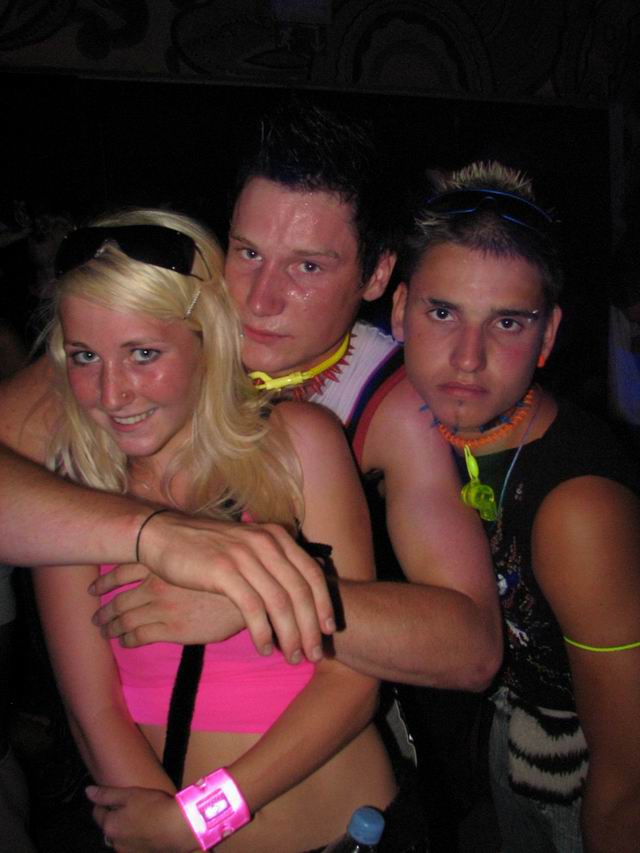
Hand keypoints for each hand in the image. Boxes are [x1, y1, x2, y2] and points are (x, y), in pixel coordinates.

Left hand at [87, 784, 195, 852]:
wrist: (178, 829)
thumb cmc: (153, 807)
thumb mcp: (130, 794)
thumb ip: (107, 793)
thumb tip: (87, 791)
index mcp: (110, 826)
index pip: (97, 813)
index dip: (101, 802)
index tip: (109, 796)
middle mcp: (115, 843)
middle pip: (109, 827)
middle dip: (113, 818)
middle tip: (126, 806)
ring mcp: (129, 852)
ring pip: (121, 838)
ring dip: (125, 829)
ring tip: (138, 818)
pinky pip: (133, 845)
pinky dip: (136, 837)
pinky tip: (147, 830)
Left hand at [92, 566, 244, 646]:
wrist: (250, 595)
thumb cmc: (232, 575)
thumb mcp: (203, 559)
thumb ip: (184, 560)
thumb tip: (176, 560)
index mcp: (163, 564)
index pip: (122, 571)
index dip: (105, 580)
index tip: (94, 587)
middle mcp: (156, 583)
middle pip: (120, 598)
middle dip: (104, 609)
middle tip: (96, 617)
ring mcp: (162, 606)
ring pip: (124, 618)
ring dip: (111, 627)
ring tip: (104, 631)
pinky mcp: (171, 628)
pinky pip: (139, 636)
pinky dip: (127, 640)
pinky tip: (125, 642)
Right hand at [93, 513, 333, 663]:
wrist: (162, 535)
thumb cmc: (205, 547)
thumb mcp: (246, 545)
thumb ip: (271, 562)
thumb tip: (296, 593)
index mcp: (276, 536)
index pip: (312, 573)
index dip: (324, 604)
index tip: (329, 630)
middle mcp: (266, 542)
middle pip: (300, 591)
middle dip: (311, 627)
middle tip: (315, 654)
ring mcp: (245, 556)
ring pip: (280, 602)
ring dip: (290, 635)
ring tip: (291, 657)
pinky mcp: (224, 571)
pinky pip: (253, 608)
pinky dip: (262, 632)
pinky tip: (264, 648)